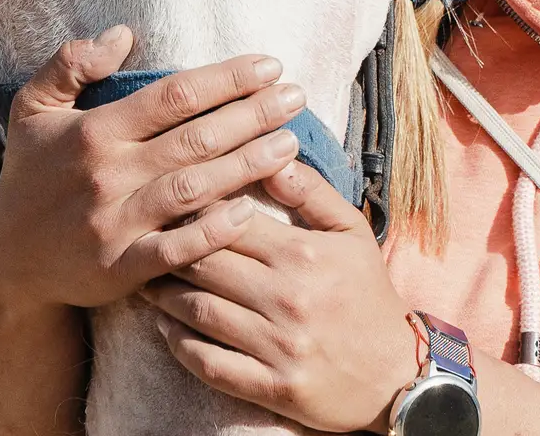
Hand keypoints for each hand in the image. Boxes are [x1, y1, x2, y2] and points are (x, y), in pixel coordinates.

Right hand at [0, 26, 310, 312]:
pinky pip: (176, 249)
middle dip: (252, 115)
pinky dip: (213, 231)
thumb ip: (69, 63)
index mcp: (94, 131)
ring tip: (290, 144)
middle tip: (298, 98)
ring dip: (246, 166)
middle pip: (195, 139)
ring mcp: (115, 223)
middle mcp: (107, 174)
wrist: (7, 258)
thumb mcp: (33, 108)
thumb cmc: (30, 174)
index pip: (173, 96)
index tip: (270, 65)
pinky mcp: (120, 269)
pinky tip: (251, 210)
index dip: (226, 78)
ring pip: (194, 189)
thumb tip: (122, 33)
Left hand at [142, 161, 418, 434]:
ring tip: (144, 279)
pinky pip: (209, 364)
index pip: (227, 220)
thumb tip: (273, 152)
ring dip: (162, 295)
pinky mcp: (273, 387)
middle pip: (203, 264)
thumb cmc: (370, 296)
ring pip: (198, 312)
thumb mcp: (353, 233)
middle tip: (142, 238)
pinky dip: (178, 345)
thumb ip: (312, 192)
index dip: (191, 207)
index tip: (168, 200)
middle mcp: (287, 298)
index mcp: (302, 254)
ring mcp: (278, 346)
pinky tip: (163, 328)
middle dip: (166, 249)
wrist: (398, 375)